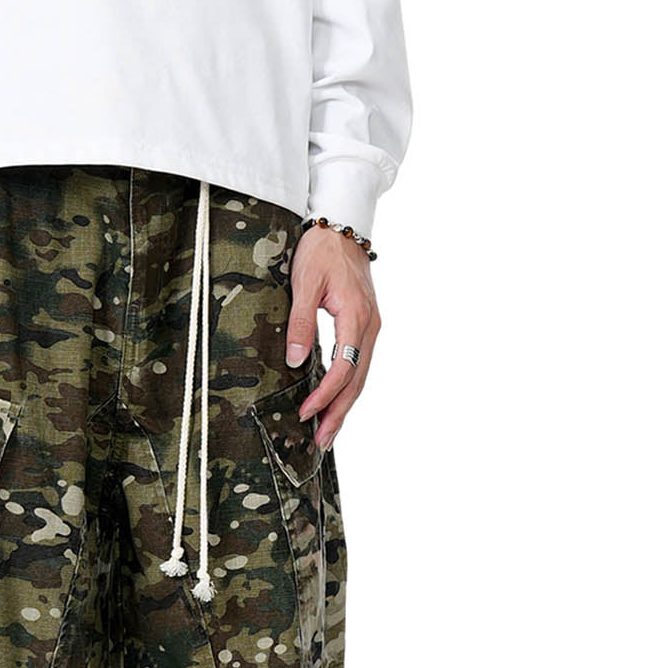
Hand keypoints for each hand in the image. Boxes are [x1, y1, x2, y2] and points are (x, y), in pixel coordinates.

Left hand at [285, 226, 380, 449]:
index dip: (325, 394)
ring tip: (327, 433)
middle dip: (339, 413)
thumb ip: (300, 323)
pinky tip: (334, 403)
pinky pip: (359, 364)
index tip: (305, 412)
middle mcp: (370, 326)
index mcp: (357, 317)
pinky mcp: (365, 327)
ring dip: (344, 406)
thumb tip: (296, 360)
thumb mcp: (304, 283)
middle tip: (321, 441)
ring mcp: (371, 327)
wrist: (342, 226)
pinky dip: (347, 388)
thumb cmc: (321, 251)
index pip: (344, 367)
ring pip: (360, 376)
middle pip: (357, 380)